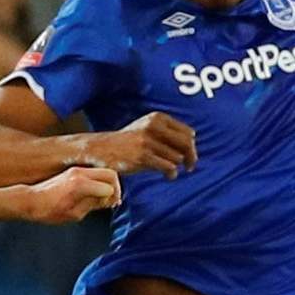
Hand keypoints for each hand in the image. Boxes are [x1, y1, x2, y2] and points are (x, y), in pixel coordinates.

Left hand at [22, 166, 120, 222]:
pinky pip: (94, 173)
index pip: (109, 187)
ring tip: (103, 199)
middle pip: (110, 174)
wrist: (30, 200)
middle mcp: (80, 173)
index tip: (110, 206)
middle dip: (115, 188)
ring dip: (107, 184)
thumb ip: (93, 204)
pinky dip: (99, 182)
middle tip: (111, 201)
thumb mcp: (74, 214)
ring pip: (103, 172)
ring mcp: (76, 170)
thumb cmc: (48, 210)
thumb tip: (108, 200)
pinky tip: (95, 195)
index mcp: (80, 184)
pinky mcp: (73, 171)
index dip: (112, 198)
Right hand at [80, 111, 197, 178]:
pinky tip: (169, 176)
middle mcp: (154, 127)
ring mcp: (147, 142)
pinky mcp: (142, 157)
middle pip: (186, 144)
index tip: (188, 155)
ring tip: (170, 171)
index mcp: (157, 118)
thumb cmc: (128, 141)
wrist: (101, 149)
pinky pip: (168, 167)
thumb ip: (167, 130)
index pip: (187, 132)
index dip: (191, 146)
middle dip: (191, 157)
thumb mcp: (146, 128)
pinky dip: (171, 174)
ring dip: (176, 167)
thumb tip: (193, 137)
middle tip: (190, 166)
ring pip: (177, 157)